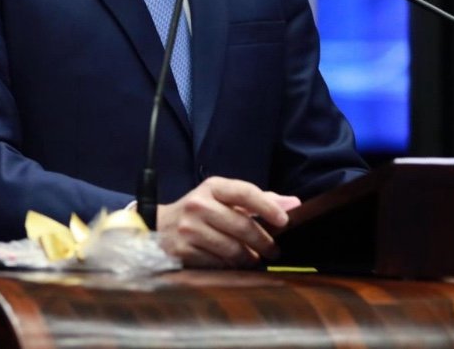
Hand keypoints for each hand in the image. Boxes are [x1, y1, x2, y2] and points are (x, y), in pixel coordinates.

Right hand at [157, 176, 300, 267]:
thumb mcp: (224, 198)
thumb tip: (293, 204)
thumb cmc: (201, 211)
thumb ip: (258, 200)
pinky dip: (231, 266)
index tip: (284, 221)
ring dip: (249, 257)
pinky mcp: (184, 250)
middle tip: (274, 250)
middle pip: (242, 225)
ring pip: (232, 248)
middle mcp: (199, 205)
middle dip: (264, 241)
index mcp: (212, 187)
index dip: (267, 207)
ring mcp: (190, 228)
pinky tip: (235, 264)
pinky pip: (218, 263)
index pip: (245, 192)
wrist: (160, 227)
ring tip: (255, 259)